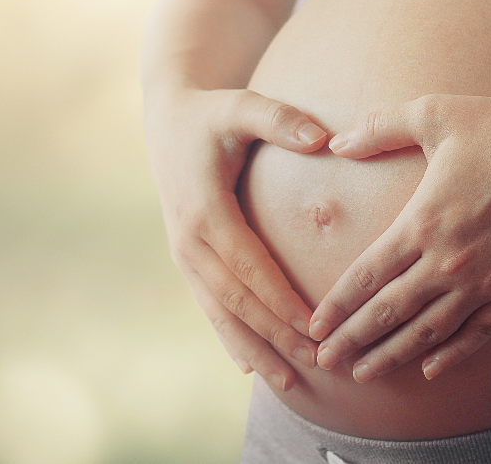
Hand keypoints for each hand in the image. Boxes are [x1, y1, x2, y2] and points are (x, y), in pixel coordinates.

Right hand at [144, 88, 326, 390]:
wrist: (167, 120)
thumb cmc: (210, 114)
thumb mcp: (240, 106)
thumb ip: (279, 119)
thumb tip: (323, 139)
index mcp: (204, 211)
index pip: (249, 267)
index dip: (280, 301)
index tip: (313, 329)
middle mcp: (189, 241)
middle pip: (236, 300)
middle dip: (274, 335)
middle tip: (314, 365)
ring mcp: (184, 253)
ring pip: (221, 313)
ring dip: (253, 348)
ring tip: (287, 383)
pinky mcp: (187, 258)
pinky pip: (209, 305)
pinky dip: (229, 335)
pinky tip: (248, 364)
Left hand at [309, 94, 490, 380]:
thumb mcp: (435, 114)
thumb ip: (380, 127)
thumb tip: (336, 141)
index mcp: (422, 222)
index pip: (366, 276)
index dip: (337, 306)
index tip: (314, 328)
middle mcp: (448, 262)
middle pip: (389, 312)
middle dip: (352, 340)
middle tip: (325, 363)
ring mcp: (484, 282)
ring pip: (428, 332)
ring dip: (392, 355)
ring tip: (364, 375)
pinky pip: (478, 334)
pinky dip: (452, 355)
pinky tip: (430, 369)